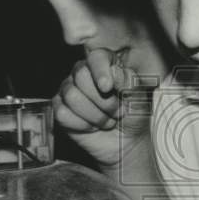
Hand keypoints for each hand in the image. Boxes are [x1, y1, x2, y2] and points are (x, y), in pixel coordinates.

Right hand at [52, 48, 149, 167]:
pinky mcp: (60, 108)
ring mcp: (69, 90)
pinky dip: (82, 125)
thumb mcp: (138, 98)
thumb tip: (112, 72)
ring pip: (72, 97)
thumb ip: (127, 82)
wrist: (126, 142)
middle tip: (117, 111)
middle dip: (103, 101)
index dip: (100, 71)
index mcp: (105, 64)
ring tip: (107, 120)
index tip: (107, 87)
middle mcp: (84, 72)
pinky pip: (62, 114)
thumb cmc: (132, 116)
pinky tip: (92, 126)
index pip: (97, 57)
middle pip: (81, 76)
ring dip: (96, 116)